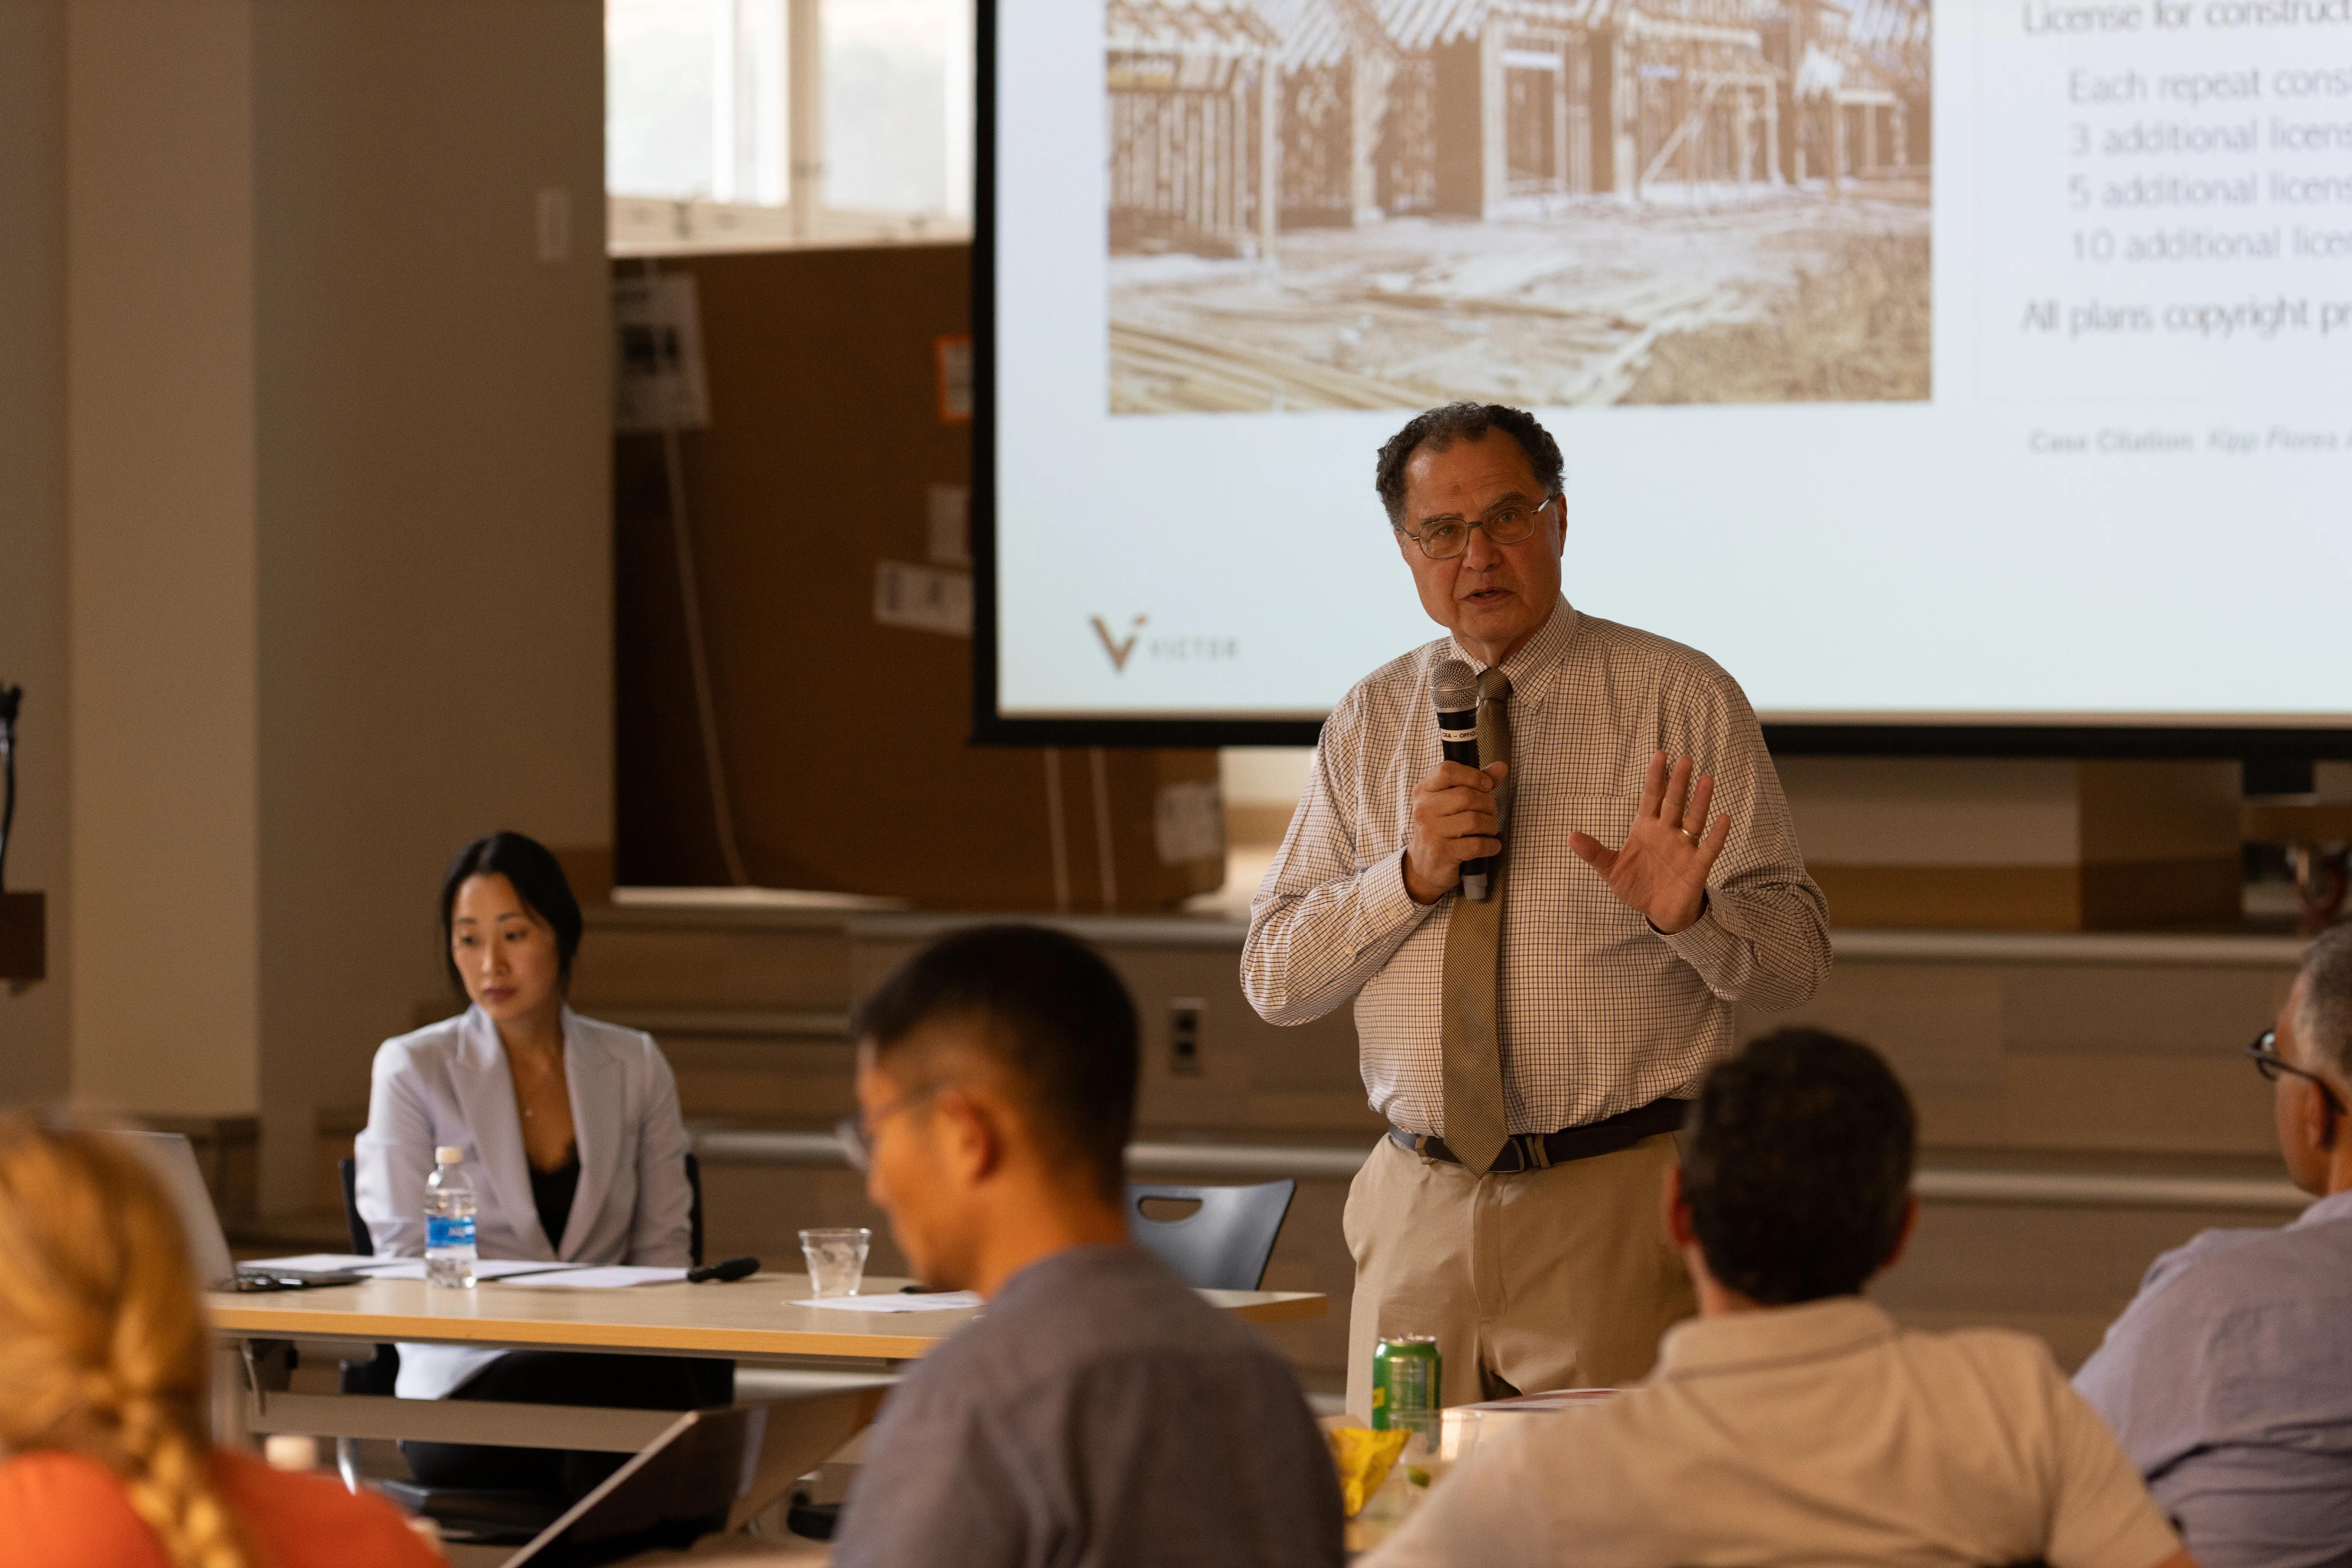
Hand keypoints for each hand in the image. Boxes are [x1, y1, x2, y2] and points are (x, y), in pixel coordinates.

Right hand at [1403, 760, 1508, 904]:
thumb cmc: (1443, 827)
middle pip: (1467, 796)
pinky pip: (1477, 844)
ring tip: (1489, 829)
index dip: (1473, 775)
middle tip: (1490, 813)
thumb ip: (1476, 783)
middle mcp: (1423, 809)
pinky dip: (1491, 845)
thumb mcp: (1452, 801)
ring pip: (1474, 820)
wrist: (1424, 864)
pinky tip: (1491, 845)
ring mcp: (1430, 831)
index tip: (1487, 786)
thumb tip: (1501, 767)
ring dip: (1491, 825)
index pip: (1447, 770)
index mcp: (1424, 791)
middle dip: (1488, 805)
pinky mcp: (1441, 852)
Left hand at [1568, 752, 1728, 934]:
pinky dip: (1716, 835)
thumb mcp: (1610, 870)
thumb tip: (1570, 837)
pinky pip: (1709, 848)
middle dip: (1678, 782)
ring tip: (1707, 780)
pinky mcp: (1697, 866)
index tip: (1660, 754)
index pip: (1651, 797)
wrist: (1658, 912)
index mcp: (1645, 828)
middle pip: (1673, 803)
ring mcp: (1684, 847)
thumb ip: (1594, 852)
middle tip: (1684, 760)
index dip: (1655, 777)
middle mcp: (1667, 833)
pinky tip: (1723, 818)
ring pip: (1693, 820)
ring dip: (1700, 801)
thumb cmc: (1636, 886)